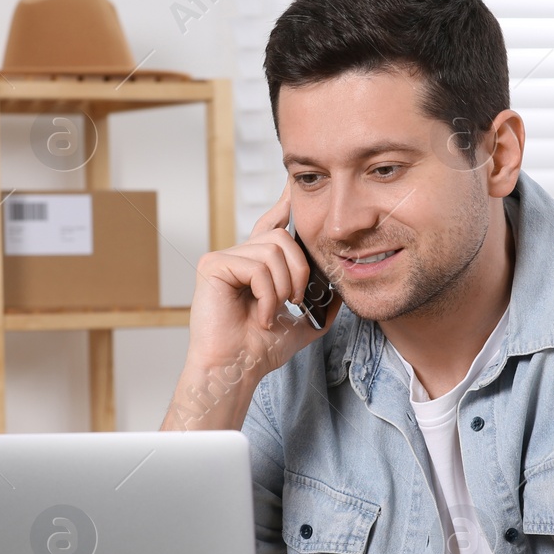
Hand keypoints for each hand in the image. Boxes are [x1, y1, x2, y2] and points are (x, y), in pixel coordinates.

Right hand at [169, 186, 340, 430]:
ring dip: (283, 286)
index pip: (272, 224)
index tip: (294, 183)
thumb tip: (342, 291)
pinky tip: (260, 314)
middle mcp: (238, 256)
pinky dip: (267, 293)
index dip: (284, 203)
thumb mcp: (303, 324)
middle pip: (282, 237)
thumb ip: (321, 305)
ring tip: (274, 311)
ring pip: (272, 250)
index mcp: (256, 265)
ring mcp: (223, 259)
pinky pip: (255, 265)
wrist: (237, 369)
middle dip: (300, 270)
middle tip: (296, 299)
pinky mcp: (212, 266)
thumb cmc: (260, 350)